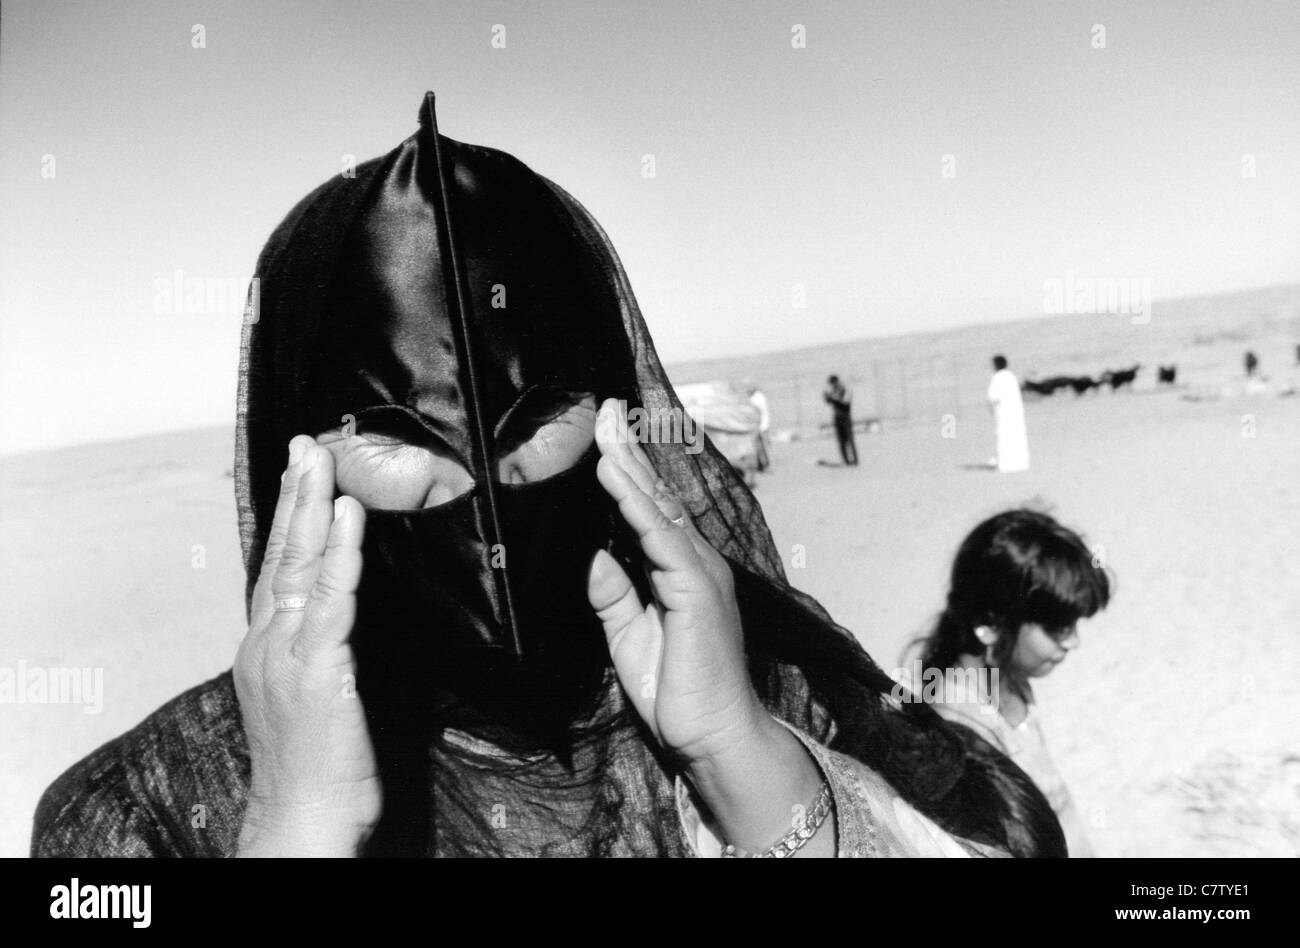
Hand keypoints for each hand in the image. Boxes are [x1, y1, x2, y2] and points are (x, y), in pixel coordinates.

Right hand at [233, 436, 379, 856]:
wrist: (302, 820)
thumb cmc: (317, 767)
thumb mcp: (313, 694)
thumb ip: (322, 649)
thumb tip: (346, 612)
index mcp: (265, 649)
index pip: (274, 568)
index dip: (287, 518)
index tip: (298, 473)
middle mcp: (267, 644)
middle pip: (279, 554)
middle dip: (294, 494)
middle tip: (306, 443)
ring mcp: (287, 655)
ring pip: (298, 565)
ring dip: (312, 506)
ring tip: (322, 459)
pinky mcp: (319, 670)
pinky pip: (331, 599)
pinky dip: (339, 553)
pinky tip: (346, 516)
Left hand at [587, 400, 832, 854]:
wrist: (713, 737)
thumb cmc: (677, 693)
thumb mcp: (628, 637)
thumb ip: (613, 594)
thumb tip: (594, 553)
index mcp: (678, 571)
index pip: (647, 511)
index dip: (625, 471)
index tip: (603, 433)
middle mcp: (694, 562)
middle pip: (655, 496)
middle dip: (627, 450)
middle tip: (603, 407)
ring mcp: (699, 573)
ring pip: (659, 508)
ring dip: (629, 465)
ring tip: (605, 427)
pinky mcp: (697, 590)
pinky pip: (662, 539)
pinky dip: (637, 505)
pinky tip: (616, 479)